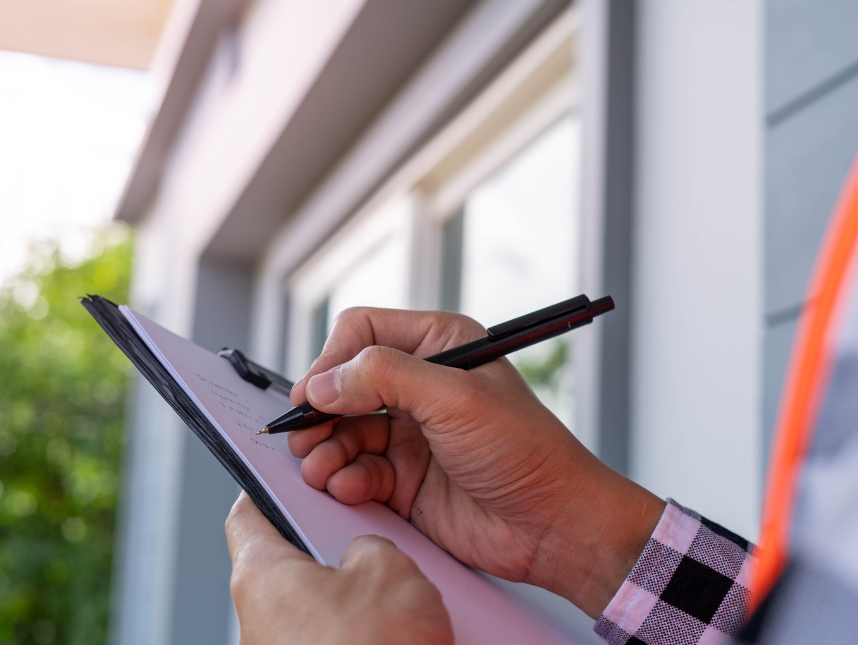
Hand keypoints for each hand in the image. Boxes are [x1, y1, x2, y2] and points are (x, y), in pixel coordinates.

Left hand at [225, 492, 451, 644]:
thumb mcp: (389, 569)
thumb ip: (370, 545)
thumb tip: (365, 557)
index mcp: (261, 574)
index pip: (248, 514)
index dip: (271, 488)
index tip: (288, 476)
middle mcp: (258, 618)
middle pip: (289, 562)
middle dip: (333, 547)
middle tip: (369, 534)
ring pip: (317, 605)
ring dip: (356, 595)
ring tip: (400, 592)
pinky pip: (332, 639)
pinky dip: (363, 631)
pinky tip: (401, 632)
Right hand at [286, 307, 663, 617]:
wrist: (554, 525)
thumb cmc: (526, 450)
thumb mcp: (456, 398)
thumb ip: (385, 378)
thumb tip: (323, 383)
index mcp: (440, 345)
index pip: (363, 332)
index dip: (332, 360)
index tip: (314, 394)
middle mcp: (421, 385)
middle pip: (343, 384)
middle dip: (320, 410)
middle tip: (303, 435)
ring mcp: (410, 434)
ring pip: (342, 431)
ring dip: (324, 450)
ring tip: (321, 468)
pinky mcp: (404, 480)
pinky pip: (355, 471)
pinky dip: (343, 479)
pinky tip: (348, 488)